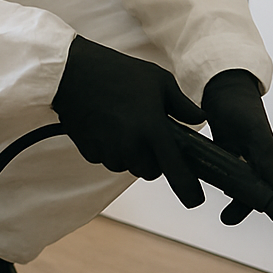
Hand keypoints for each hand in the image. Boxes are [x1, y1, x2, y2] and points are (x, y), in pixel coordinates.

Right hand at [52, 36, 206, 207]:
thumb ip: (182, 105)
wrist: (74, 72)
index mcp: (153, 129)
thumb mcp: (159, 81)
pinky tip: (106, 125)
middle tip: (147, 131)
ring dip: (130, 153)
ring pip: (128, 166)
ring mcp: (109, 150)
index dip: (188, 190)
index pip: (176, 170)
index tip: (194, 200)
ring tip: (124, 122)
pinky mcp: (90, 152)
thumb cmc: (119, 72)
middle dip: (153, 157)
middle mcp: (131, 145)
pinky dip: (110, 148)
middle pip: (151, 171)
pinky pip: (107, 159)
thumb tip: (199, 119)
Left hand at [202, 70, 272, 224]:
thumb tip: (272, 184)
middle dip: (241, 207)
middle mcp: (257, 161)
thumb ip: (264, 157)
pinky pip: (223, 173)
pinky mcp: (226, 153)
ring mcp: (240, 158)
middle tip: (226, 217)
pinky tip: (203, 182)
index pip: (268, 192)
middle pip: (251, 194)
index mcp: (268, 159)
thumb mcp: (252, 130)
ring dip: (230, 195)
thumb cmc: (240, 104)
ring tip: (215, 202)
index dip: (258, 207)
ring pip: (236, 186)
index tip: (240, 218)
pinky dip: (216, 180)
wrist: (223, 87)